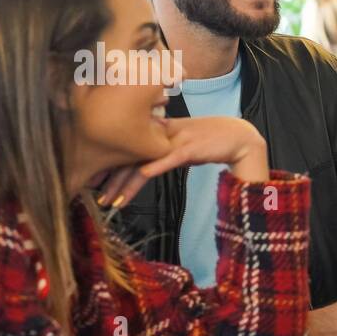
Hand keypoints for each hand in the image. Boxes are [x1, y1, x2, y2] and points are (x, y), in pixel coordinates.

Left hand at [96, 116, 267, 207]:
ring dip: (124, 185)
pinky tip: (137, 182)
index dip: (111, 165)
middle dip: (110, 180)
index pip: (128, 149)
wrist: (240, 138)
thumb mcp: (183, 146)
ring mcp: (175, 142)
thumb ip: (166, 151)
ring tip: (110, 202)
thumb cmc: (214, 143)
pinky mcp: (188, 149)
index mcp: (159, 132)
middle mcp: (163, 135)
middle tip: (96, 197)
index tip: (97, 182)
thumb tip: (149, 163)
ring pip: (142, 163)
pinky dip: (149, 171)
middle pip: (129, 157)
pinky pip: (164, 161)